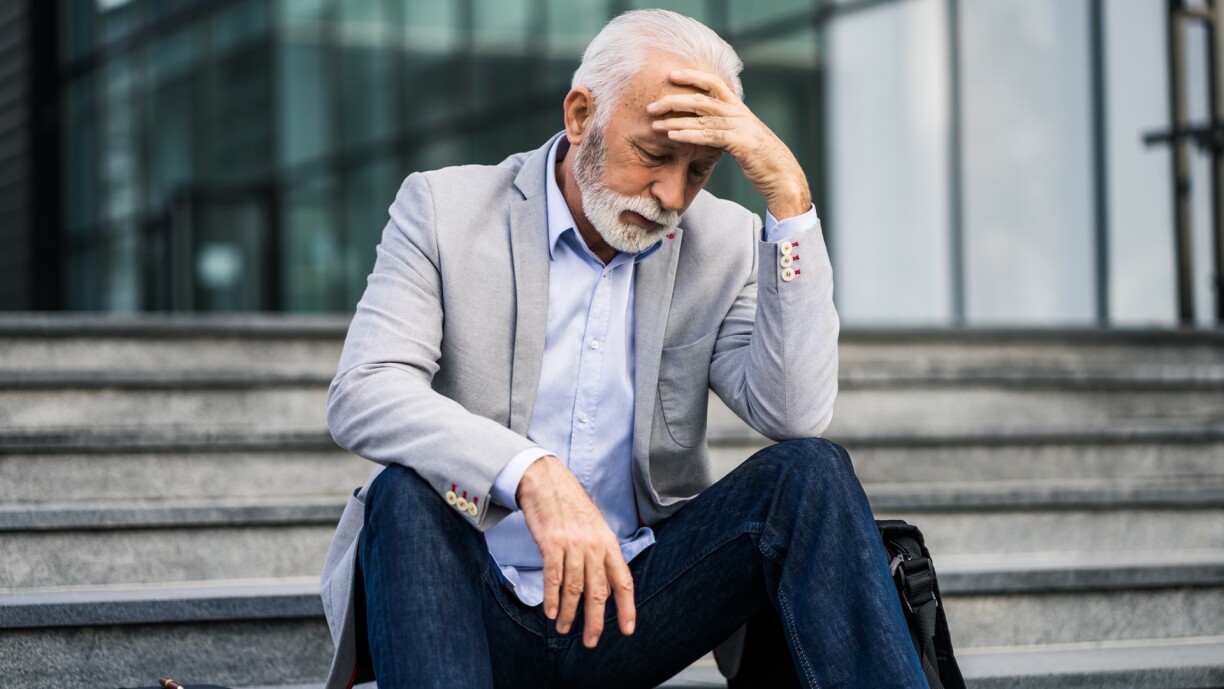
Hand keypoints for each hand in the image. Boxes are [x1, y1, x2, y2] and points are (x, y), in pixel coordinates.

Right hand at [516, 455, 636, 646]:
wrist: (547, 481)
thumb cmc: (571, 505)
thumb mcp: (596, 527)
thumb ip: (601, 554)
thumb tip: (606, 586)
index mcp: (608, 542)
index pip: (623, 581)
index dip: (627, 608)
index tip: (627, 629)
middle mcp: (594, 546)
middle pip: (598, 593)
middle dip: (595, 621)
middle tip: (591, 641)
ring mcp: (572, 544)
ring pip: (574, 589)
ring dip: (568, 614)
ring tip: (563, 628)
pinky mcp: (551, 543)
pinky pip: (553, 578)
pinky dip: (551, 598)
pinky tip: (550, 612)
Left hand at [647, 68, 810, 219]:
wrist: (784, 176)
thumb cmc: (761, 160)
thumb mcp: (742, 138)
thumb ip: (725, 128)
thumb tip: (707, 127)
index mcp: (739, 109)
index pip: (714, 83)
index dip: (692, 76)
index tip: (671, 74)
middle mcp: (739, 113)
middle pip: (702, 98)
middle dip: (674, 100)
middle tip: (651, 106)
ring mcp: (741, 126)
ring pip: (702, 116)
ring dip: (675, 120)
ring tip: (655, 124)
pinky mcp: (741, 143)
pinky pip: (709, 136)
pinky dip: (689, 134)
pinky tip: (672, 136)